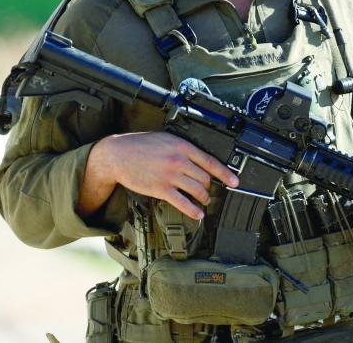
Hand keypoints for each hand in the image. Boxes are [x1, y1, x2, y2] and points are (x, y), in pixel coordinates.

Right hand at [81, 132, 238, 219]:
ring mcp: (170, 176)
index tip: (234, 181)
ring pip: (196, 190)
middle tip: (211, 190)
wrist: (118, 155)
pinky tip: (197, 213)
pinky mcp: (161, 189)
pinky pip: (182, 202)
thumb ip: (182, 147)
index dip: (225, 173)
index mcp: (181, 146)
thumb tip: (198, 157)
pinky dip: (193, 210)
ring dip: (203, 198)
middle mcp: (178, 160)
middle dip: (210, 186)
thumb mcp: (165, 138)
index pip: (210, 161)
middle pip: (205, 177)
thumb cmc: (140, 145)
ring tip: (204, 201)